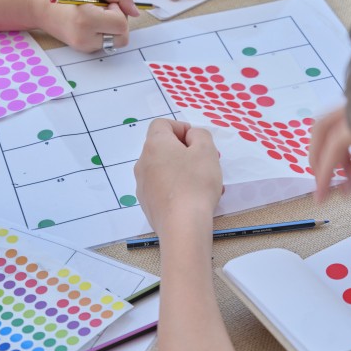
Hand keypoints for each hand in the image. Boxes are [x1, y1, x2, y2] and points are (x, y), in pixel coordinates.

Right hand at [29, 0, 139, 52]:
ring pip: (116, 41)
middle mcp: (85, 39)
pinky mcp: (83, 49)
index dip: (118, 10)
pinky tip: (90, 22)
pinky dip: (104, 31)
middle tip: (103, 9)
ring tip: (96, 15)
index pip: (121, 24)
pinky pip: (105, 42)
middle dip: (119, 21)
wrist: (38, 6)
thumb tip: (136, 12)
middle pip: (123, 38)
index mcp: (86, 21)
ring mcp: (84, 47)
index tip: (105, 2)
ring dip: (113, 27)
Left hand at [134, 119, 222, 235]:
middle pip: (164, 148)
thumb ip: (200, 135)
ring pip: (166, 170)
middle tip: (207, 161)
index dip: (181, 128)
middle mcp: (143, 162)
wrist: (182, 226)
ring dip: (185, 171)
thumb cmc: (195, 182)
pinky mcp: (147, 204)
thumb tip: (191, 137)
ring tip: (207, 184)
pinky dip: (179, 188)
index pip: (162, 124)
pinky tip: (196, 200)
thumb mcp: (206, 150)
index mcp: (154, 145)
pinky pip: (164, 188)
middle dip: (186, 152)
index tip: (196, 140)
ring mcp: (143, 185)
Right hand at [309, 107, 350, 201]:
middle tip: (322, 181)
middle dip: (318, 158)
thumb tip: (345, 190)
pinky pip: (345, 118)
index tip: (320, 196)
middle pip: (321, 129)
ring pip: (330, 122)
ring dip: (332, 148)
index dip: (324, 173)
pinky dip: (346, 139)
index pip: (334, 146)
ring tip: (349, 171)